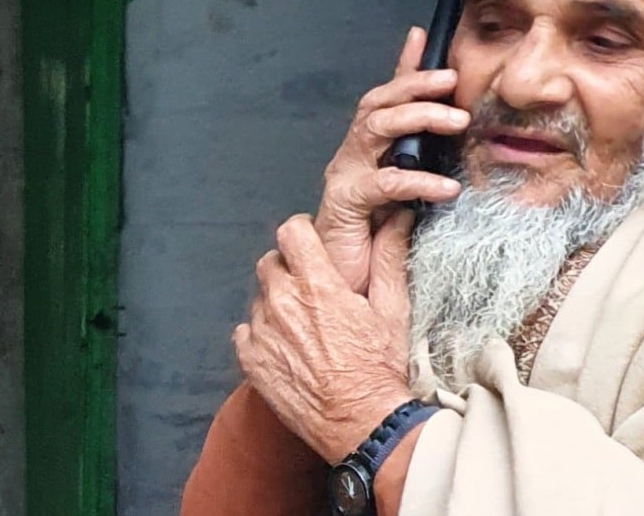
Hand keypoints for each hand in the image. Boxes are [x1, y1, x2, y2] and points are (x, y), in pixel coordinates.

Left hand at [234, 212, 415, 463]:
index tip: (308, 242)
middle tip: (309, 288)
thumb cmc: (380, 369)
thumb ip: (389, 259)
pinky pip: (246, 332)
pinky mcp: (251, 360)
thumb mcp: (393, 310)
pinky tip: (288, 348)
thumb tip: (398, 220)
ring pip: (259, 298)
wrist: (363, 423)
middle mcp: (284, 303)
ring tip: (303, 326)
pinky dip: (262, 335)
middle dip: (288, 268)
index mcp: (318, 284)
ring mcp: (263, 332)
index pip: (292, 231)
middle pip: (270, 262)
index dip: (301, 232)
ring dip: (276, 304)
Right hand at [315, 27, 467, 293]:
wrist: (339, 291)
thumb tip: (453, 162)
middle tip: (453, 81)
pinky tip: (447, 188)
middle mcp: (350, 156)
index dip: (404, 66)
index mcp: (366, 152)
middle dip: (414, 84)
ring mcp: (343, 176)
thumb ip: (421, 178)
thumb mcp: (406, 206)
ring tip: (459, 122)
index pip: (385, 99)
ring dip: (417, 116)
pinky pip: (383, 183)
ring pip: (375, 127)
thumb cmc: (372, 250)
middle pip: (377, 102)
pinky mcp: (343, 203)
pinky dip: (419, 181)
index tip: (426, 35)